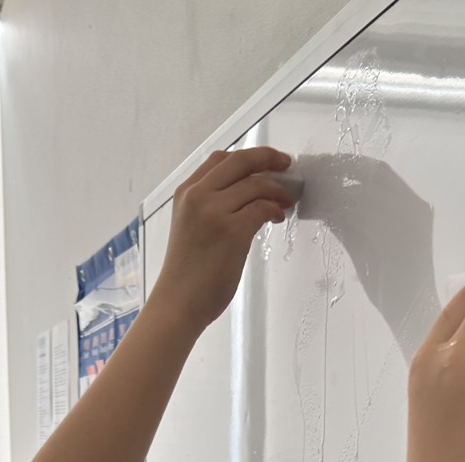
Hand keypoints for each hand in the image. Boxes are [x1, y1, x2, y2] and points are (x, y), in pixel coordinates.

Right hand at [151, 146, 294, 331]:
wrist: (179, 303)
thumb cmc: (186, 276)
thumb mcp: (189, 227)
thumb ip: (209, 206)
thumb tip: (246, 196)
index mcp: (185, 193)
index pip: (220, 159)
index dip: (247, 156)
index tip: (265, 160)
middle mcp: (198, 196)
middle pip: (240, 161)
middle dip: (268, 157)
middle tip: (285, 163)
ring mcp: (214, 211)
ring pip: (255, 184)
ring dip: (276, 190)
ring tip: (284, 201)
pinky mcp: (232, 231)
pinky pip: (262, 208)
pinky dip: (274, 209)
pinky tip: (276, 217)